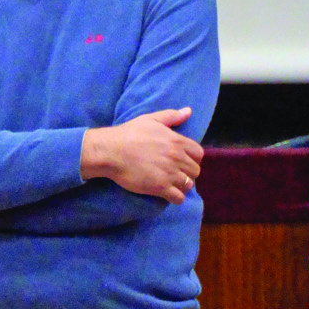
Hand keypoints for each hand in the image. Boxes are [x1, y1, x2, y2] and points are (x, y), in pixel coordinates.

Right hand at [80, 107, 202, 204]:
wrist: (110, 151)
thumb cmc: (128, 133)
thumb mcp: (150, 119)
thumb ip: (171, 116)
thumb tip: (188, 111)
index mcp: (177, 141)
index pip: (198, 154)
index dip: (192, 158)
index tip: (182, 160)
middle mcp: (177, 158)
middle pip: (195, 171)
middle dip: (187, 172)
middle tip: (174, 173)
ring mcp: (170, 174)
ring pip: (189, 185)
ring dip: (182, 186)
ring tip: (171, 184)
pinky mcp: (160, 188)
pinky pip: (178, 198)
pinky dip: (175, 198)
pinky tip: (167, 194)